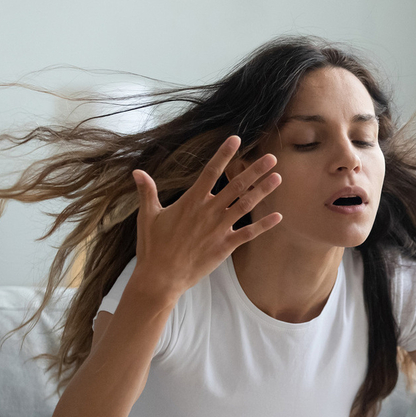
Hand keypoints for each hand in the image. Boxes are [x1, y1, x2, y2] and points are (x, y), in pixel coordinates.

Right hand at [130, 135, 281, 301]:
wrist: (161, 277)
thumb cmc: (153, 246)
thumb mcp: (147, 216)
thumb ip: (147, 192)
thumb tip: (137, 172)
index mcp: (191, 201)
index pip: (210, 171)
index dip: (224, 154)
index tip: (236, 139)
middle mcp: (208, 212)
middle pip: (236, 186)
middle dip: (255, 171)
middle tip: (272, 158)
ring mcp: (219, 229)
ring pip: (245, 205)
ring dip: (262, 191)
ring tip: (278, 178)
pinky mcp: (225, 247)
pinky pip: (248, 234)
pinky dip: (264, 225)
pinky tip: (278, 216)